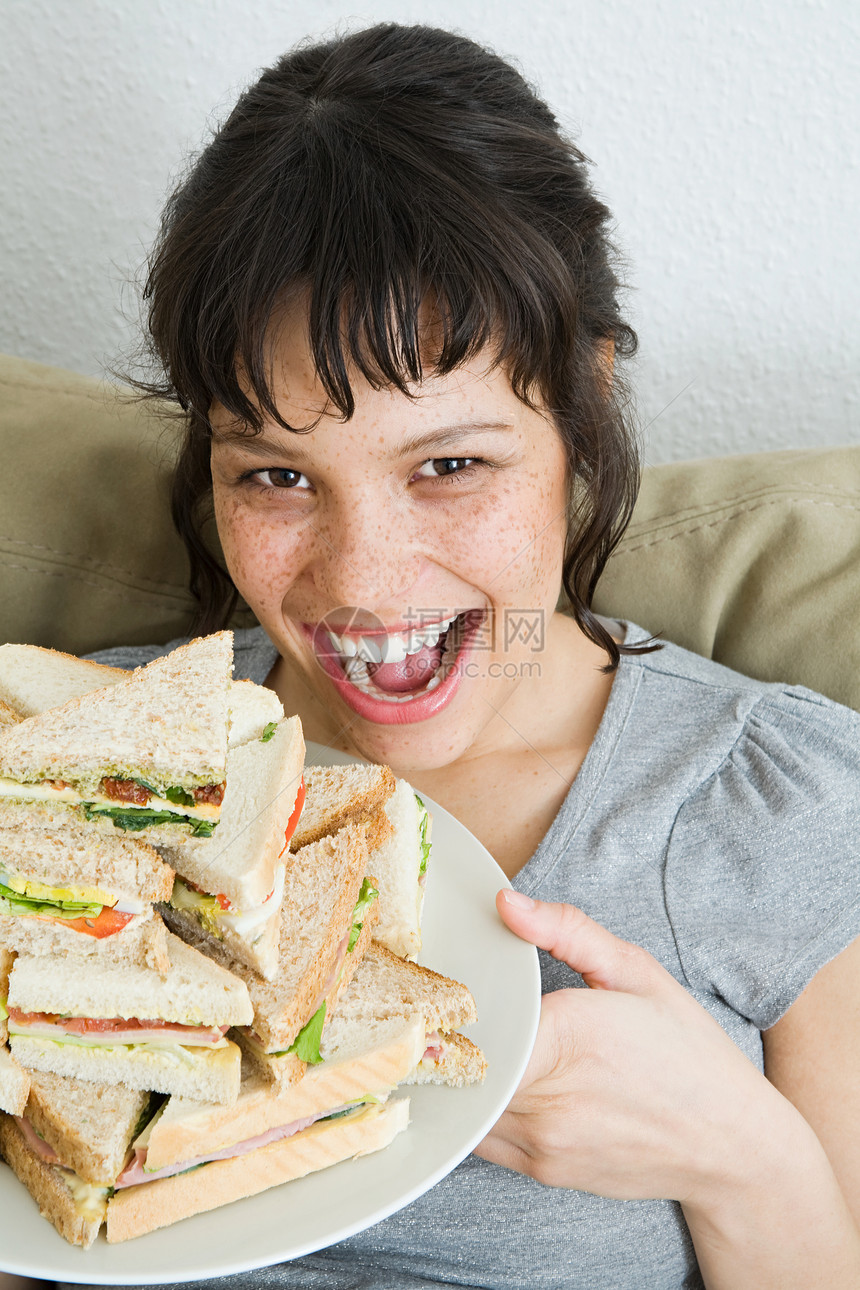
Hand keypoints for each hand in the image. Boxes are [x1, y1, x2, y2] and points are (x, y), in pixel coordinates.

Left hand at [475, 890, 787, 1204]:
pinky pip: (479, 1133)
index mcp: (572, 1036)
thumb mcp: (638, 974)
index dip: (457, 997)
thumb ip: (567, 929)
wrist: (732, 1147)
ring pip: (465, 1099)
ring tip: (465, 1037)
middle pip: (461, 1059)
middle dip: (449, 1030)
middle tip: (445, 1003)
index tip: (452, 978)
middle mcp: (551, 1098)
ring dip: (460, 1067)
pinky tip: (493, 1075)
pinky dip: (475, 1102)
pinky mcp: (541, 1171)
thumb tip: (506, 902)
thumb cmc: (689, 1054)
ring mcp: (543, 1143)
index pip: (480, 1016)